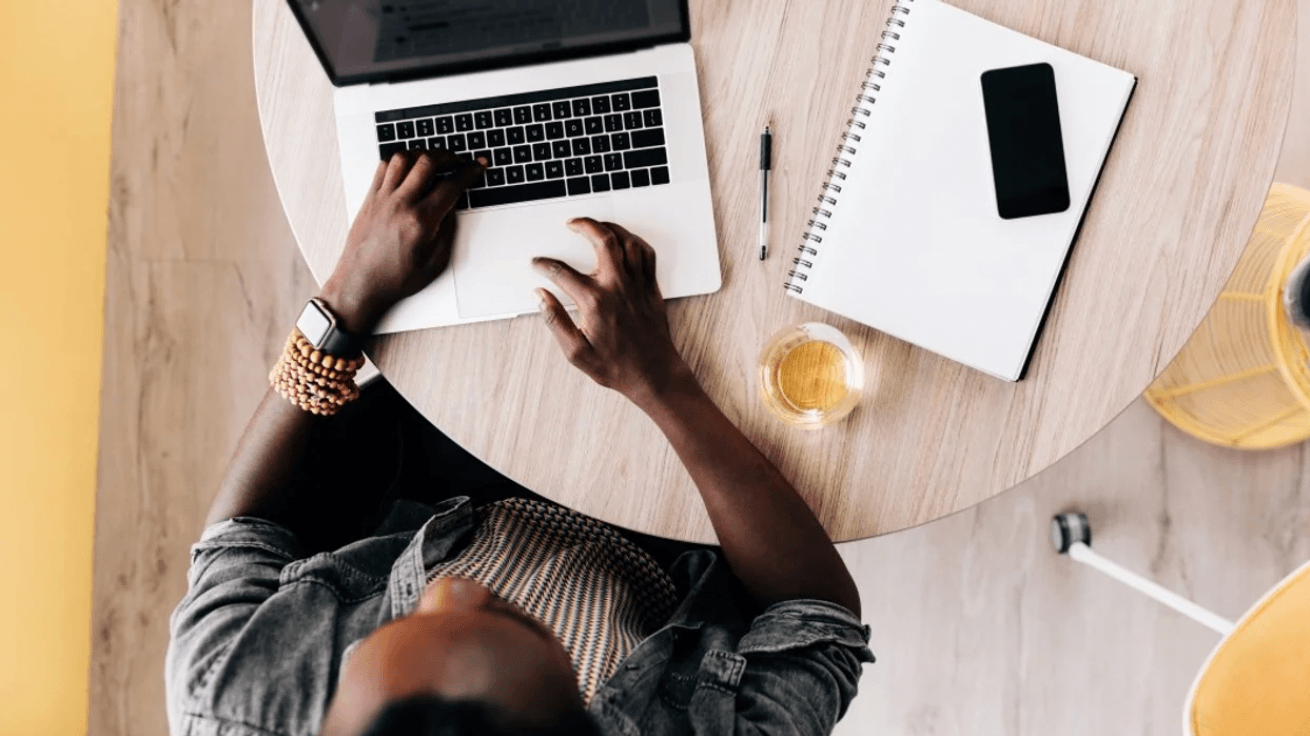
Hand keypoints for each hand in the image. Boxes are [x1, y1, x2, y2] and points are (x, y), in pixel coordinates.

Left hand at [319, 150, 484, 335]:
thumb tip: (452, 205)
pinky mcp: (370, 199)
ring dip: (422, 153)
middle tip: (457, 160)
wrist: (360, 285)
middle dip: (448, 156)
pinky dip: (399, 160)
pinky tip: (407, 166)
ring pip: (403, 158)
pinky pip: (384, 167)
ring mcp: (382, 199)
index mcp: (420, 221)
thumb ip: (447, 230)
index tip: (477, 166)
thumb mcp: (435, 261)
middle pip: (427, 162)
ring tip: (433, 159)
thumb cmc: (394, 279)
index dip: (469, 172)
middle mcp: (400, 205)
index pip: (451, 185)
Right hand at [533, 219, 693, 405]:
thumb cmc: (617, 367)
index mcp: (596, 302)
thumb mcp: (576, 352)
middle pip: (603, 240)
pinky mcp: (651, 289)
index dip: (545, 264)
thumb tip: (541, 297)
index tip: (539, 263)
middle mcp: (618, 287)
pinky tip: (625, 241)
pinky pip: (647, 254)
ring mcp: (637, 285)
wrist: (653, 375)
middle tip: (572, 224)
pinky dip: (635, 242)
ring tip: (597, 226)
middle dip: (584, 225)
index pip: (562, 272)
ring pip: (627, 242)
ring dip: (610, 228)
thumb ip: (555, 320)